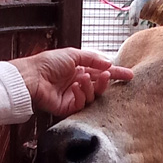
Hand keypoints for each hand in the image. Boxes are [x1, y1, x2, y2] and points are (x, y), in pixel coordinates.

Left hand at [10, 48, 133, 116]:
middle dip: (107, 82)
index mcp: (80, 69)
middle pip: (101, 86)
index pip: (102, 72)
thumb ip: (93, 59)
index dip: (116, 74)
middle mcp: (79, 83)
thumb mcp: (73, 55)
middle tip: (109, 77)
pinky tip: (75, 87)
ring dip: (91, 86)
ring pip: (94, 96)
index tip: (130, 75)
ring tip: (83, 78)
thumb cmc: (49, 63)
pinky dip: (81, 94)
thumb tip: (109, 64)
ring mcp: (75, 96)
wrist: (32, 77)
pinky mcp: (69, 108)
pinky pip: (83, 104)